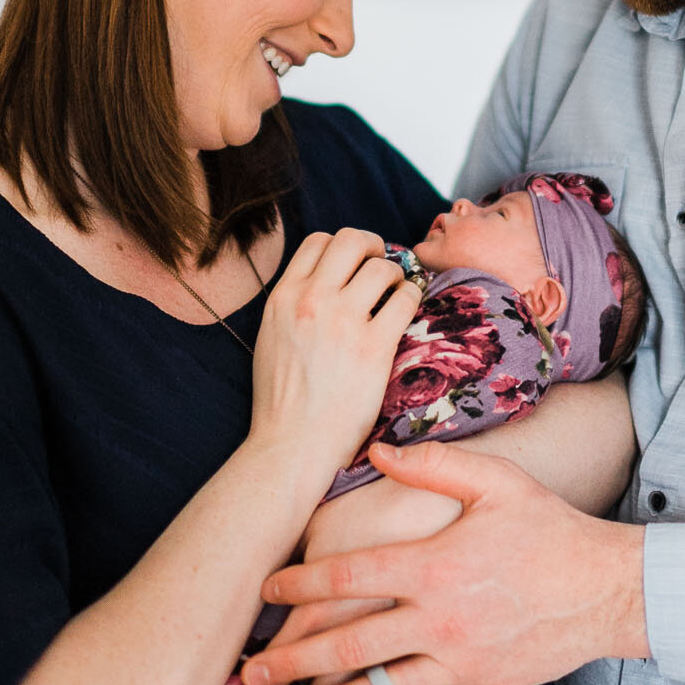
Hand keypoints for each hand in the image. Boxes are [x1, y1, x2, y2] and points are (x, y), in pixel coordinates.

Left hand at [240, 441, 649, 684]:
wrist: (610, 586)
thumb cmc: (550, 527)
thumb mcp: (495, 481)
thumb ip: (433, 465)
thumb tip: (376, 450)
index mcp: (434, 566)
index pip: (348, 576)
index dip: (300, 583)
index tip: (267, 591)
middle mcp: (439, 619)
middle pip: (349, 645)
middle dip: (292, 660)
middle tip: (248, 672)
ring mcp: (461, 662)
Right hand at [249, 229, 421, 482]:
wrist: (292, 445)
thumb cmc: (282, 399)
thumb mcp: (272, 336)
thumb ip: (294, 304)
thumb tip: (324, 281)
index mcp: (284, 297)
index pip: (318, 240)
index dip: (342, 246)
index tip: (355, 262)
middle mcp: (312, 301)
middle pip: (352, 239)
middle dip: (373, 247)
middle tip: (382, 267)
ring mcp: (344, 322)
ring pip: (383, 267)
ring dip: (396, 276)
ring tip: (396, 296)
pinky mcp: (373, 347)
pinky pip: (406, 299)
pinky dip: (412, 298)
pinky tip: (407, 313)